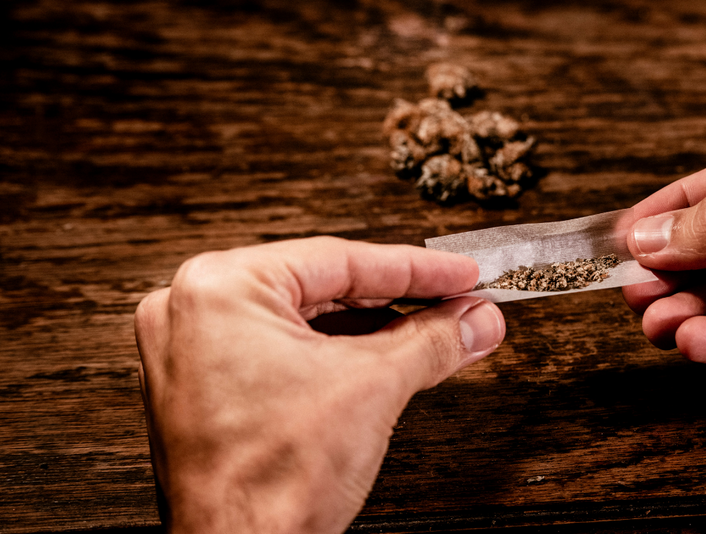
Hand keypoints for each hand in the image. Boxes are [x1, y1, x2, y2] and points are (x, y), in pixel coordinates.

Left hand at [133, 237, 504, 532]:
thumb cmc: (268, 483)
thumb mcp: (374, 386)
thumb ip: (433, 340)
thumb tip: (473, 319)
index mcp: (219, 289)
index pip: (340, 261)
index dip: (416, 268)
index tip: (459, 274)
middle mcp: (193, 312)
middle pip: (324, 288)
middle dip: (401, 300)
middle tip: (457, 301)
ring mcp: (196, 353)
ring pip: (308, 321)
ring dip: (377, 328)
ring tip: (437, 328)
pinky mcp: (208, 388)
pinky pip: (286, 351)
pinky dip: (340, 354)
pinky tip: (390, 355)